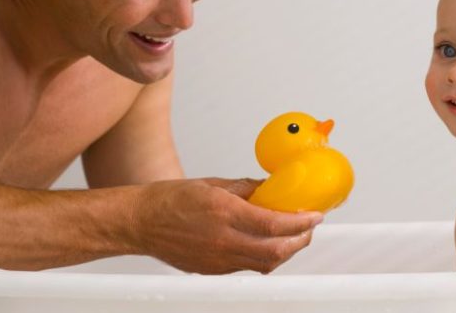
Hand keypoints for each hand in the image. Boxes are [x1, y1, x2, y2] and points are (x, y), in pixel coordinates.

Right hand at [131, 177, 322, 273]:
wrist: (141, 222)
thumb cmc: (171, 200)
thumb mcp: (213, 183)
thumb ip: (246, 188)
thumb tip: (271, 189)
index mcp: (224, 212)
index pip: (274, 223)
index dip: (300, 222)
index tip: (314, 216)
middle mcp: (223, 240)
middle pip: (275, 251)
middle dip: (300, 241)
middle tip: (309, 228)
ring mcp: (218, 259)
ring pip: (265, 263)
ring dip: (285, 251)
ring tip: (293, 236)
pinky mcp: (213, 270)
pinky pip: (248, 266)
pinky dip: (265, 257)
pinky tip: (268, 243)